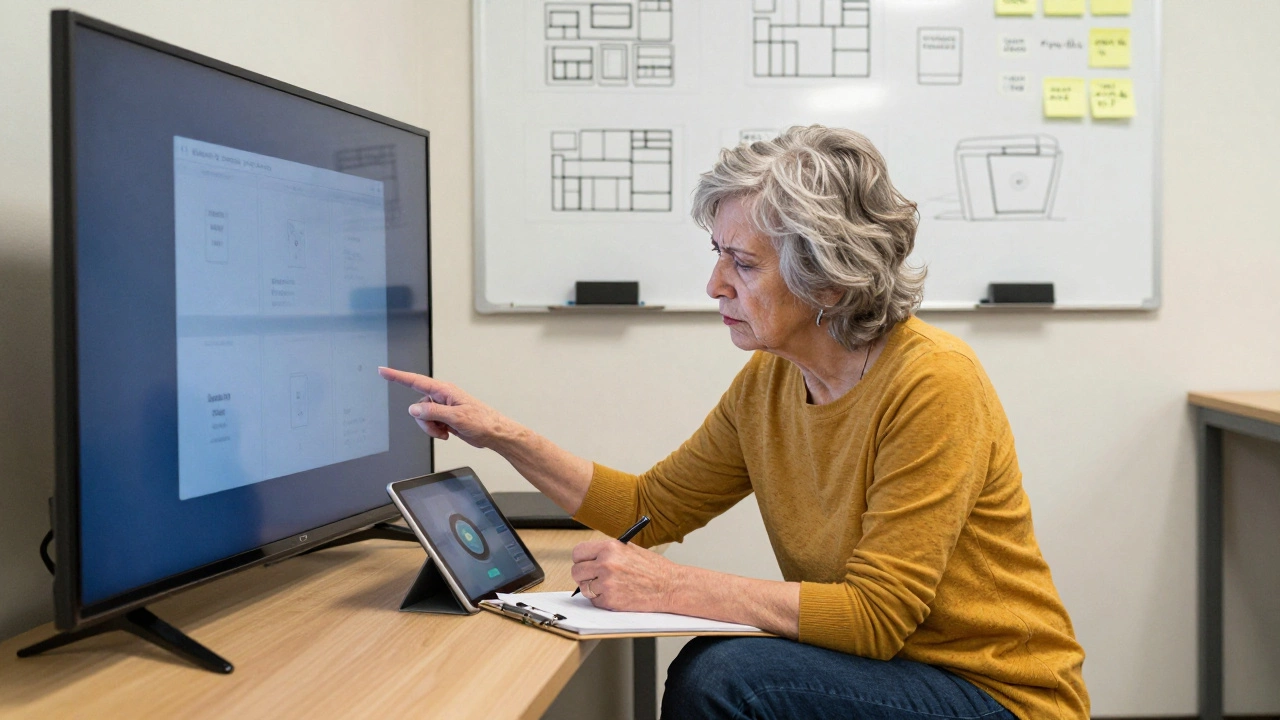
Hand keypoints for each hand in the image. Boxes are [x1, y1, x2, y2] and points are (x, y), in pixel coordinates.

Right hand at [378, 367, 511, 447]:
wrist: (493, 433)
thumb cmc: (482, 421)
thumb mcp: (455, 417)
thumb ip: (432, 412)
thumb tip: (414, 409)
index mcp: (445, 390)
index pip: (415, 381)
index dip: (397, 376)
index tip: (383, 371)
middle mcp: (442, 396)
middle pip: (418, 407)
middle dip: (425, 421)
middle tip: (440, 428)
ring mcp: (443, 407)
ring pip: (423, 417)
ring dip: (431, 428)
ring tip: (446, 432)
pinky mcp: (445, 417)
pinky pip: (430, 424)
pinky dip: (436, 431)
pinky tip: (448, 433)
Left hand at [570, 539, 678, 612]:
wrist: (669, 586)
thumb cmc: (653, 568)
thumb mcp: (629, 549)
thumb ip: (608, 552)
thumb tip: (589, 559)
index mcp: (610, 547)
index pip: (578, 552)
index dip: (580, 559)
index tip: (583, 563)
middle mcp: (606, 564)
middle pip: (577, 571)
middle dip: (583, 576)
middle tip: (592, 577)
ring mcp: (607, 583)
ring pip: (584, 588)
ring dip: (592, 589)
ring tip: (608, 586)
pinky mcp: (610, 601)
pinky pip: (595, 601)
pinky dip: (602, 600)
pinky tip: (616, 594)